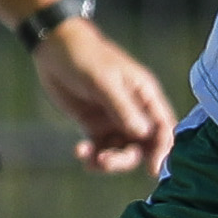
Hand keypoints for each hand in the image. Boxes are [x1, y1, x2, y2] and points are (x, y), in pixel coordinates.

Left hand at [33, 18, 176, 174]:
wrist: (54, 48)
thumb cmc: (85, 56)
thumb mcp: (104, 81)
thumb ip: (123, 108)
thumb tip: (143, 134)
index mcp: (145, 95)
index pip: (163, 127)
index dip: (163, 149)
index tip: (153, 169)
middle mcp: (134, 110)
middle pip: (142, 145)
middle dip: (126, 159)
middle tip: (105, 161)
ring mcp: (114, 119)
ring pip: (121, 151)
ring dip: (108, 161)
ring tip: (89, 159)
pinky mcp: (94, 125)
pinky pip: (100, 148)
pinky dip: (92, 156)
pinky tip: (80, 152)